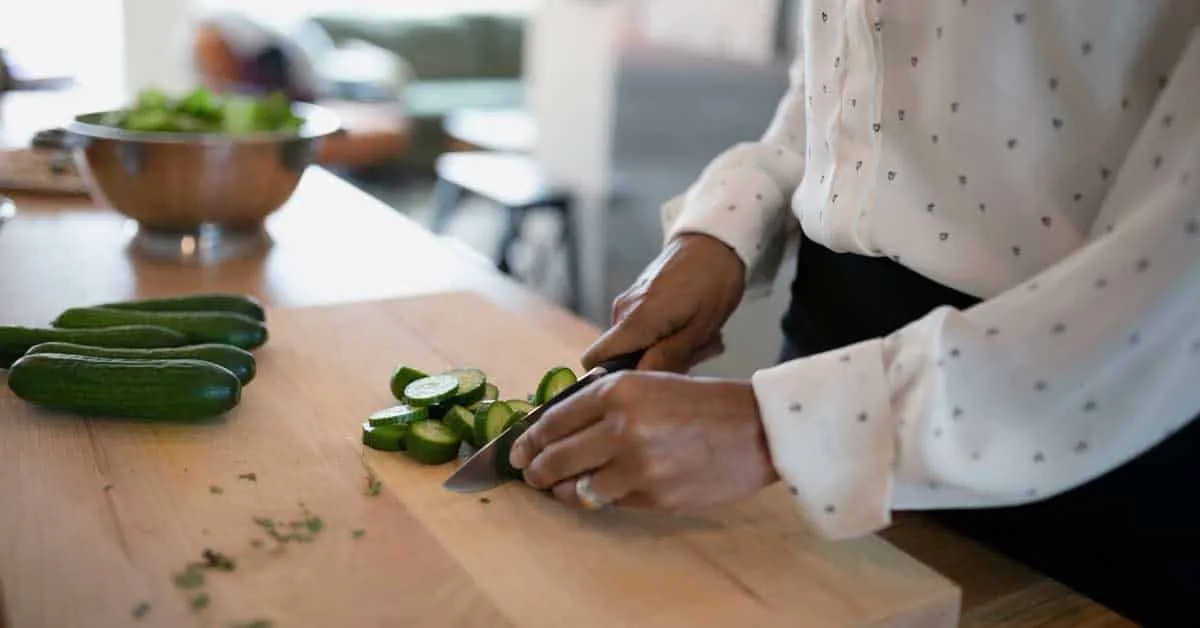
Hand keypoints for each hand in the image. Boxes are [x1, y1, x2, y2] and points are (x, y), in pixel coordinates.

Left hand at [508, 371, 778, 512]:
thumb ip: (603, 403)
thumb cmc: (701, 403)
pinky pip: (609, 502)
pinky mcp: (653, 497)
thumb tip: (556, 428)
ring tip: (557, 489)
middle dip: (534, 471)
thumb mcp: (648, 385)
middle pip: (554, 458)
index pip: (553, 421)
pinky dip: (597, 498)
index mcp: (618, 391)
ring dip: (560, 491)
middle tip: (529, 475)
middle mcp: (622, 427)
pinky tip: (597, 492)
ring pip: (575, 488)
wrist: (756, 429)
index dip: (527, 440)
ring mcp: (637, 466)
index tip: (517, 450)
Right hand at [583, 234, 744, 373]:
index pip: (593, 361)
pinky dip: (667, 336)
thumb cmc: (713, 282)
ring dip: (666, 351)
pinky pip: (644, 330)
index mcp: (635, 320)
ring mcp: (629, 303)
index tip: (646, 383)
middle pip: (619, 358)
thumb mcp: (699, 328)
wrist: (716, 241)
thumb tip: (639, 382)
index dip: (611, 378)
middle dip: (652, 366)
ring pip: (635, 345)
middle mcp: (623, 311)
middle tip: (692, 357)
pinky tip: (693, 328)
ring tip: (700, 339)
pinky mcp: (638, 299)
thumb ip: (667, 358)